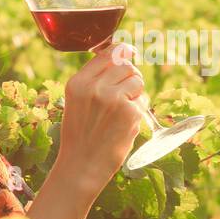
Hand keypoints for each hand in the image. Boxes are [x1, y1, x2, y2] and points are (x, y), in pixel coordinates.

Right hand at [54, 40, 145, 194]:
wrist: (81, 167)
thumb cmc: (80, 135)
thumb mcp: (77, 102)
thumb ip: (94, 80)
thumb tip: (122, 55)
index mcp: (77, 83)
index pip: (108, 53)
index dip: (123, 52)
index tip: (130, 53)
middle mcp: (94, 87)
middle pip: (126, 65)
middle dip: (131, 76)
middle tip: (125, 95)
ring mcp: (113, 99)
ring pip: (138, 80)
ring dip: (136, 93)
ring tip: (122, 112)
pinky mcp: (130, 112)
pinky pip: (143, 101)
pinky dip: (138, 111)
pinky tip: (124, 125)